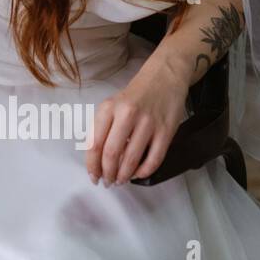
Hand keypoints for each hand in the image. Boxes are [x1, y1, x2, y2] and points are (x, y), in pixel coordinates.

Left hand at [86, 59, 189, 184]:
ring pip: (132, 159)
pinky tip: (139, 174)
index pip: (95, 143)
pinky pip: (154, 158)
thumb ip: (104, 129)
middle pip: (112, 153)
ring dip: (124, 175)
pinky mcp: (166, 130)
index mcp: (108, 109)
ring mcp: (148, 123)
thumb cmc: (135, 95)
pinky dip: (144, 171)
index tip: (93, 177)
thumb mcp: (112, 105)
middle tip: (108, 182)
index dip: (92, 165)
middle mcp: (126, 115)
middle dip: (108, 173)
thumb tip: (98, 160)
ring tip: (121, 180)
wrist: (164, 77)